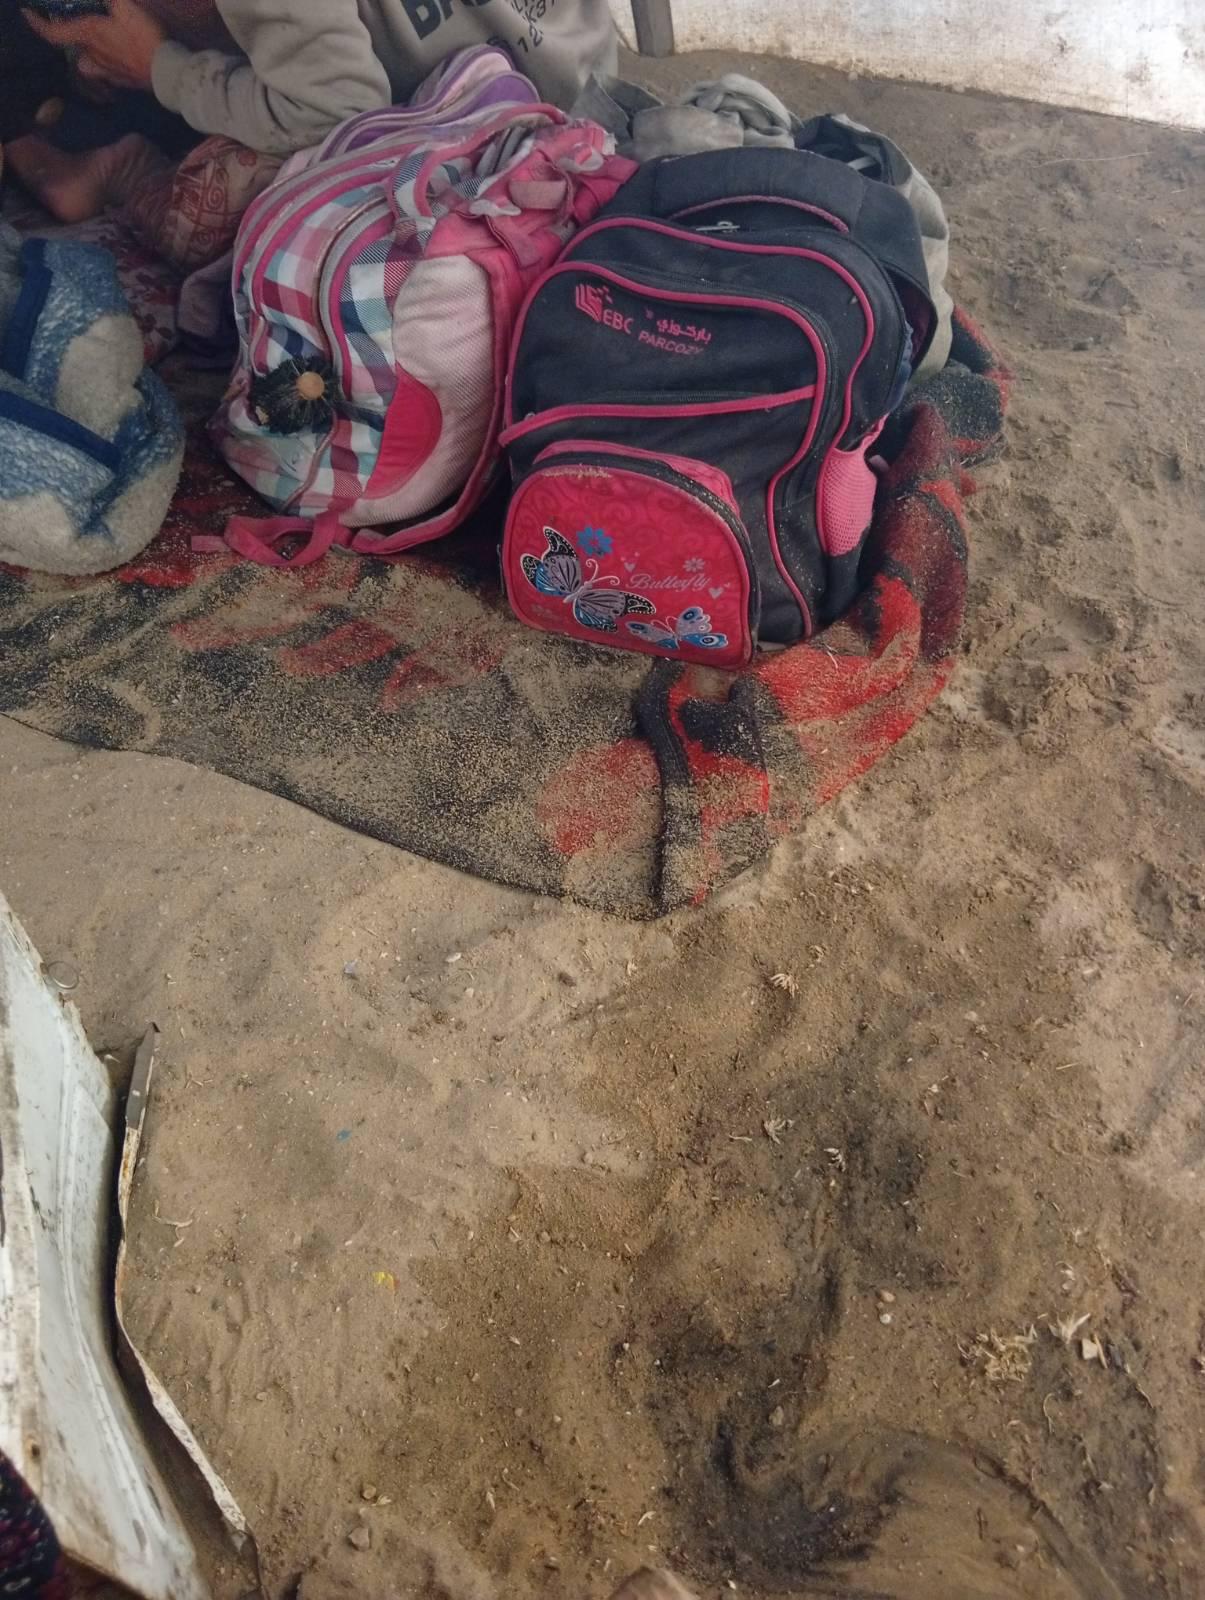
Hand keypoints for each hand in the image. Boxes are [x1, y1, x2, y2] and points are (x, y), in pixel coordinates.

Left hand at [27, 0, 167, 92]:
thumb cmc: (143, 38)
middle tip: (73, 17)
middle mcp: (92, 54)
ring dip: (85, 47)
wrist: (167, 73)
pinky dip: (102, 62)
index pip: (53, 33)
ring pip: (86, 58)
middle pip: (72, 43)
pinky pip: (103, 71)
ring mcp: (106, 70)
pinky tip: (111, 58)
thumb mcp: (125, 7)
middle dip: (69, 30)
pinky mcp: (121, 80)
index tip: (27, 13)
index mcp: (88, 35)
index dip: (37, 23)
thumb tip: (103, 0)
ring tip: (93, 39)